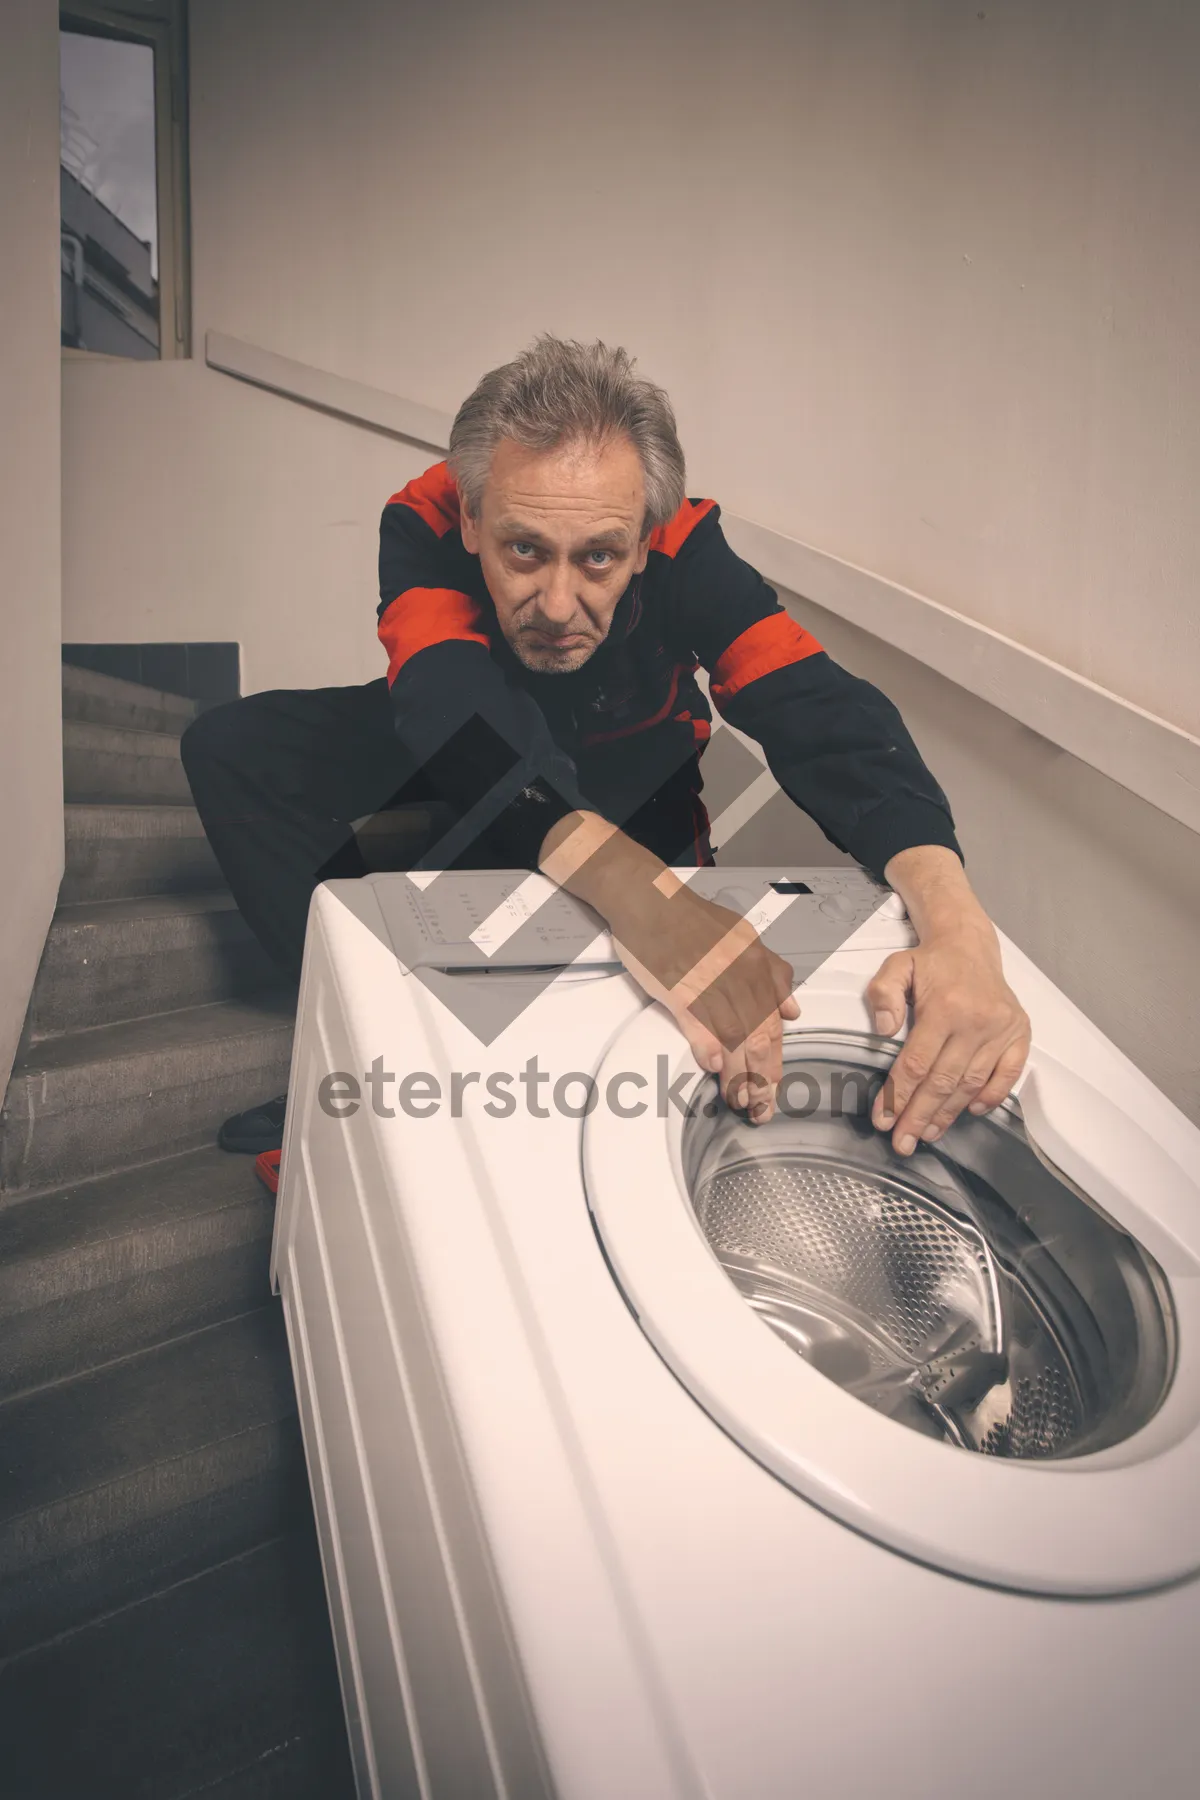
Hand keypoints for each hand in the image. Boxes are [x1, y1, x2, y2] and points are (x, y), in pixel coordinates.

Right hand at [539, 813, 797, 1121]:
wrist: (650, 901)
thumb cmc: (692, 920)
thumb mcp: (744, 939)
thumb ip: (773, 973)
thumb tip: (792, 1010)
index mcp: (755, 966)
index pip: (774, 1023)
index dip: (776, 1059)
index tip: (775, 1087)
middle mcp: (737, 975)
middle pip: (758, 1035)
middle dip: (762, 1077)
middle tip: (762, 1108)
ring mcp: (708, 982)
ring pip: (731, 1035)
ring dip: (736, 1073)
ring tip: (739, 1101)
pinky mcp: (678, 986)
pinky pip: (697, 1019)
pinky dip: (706, 1044)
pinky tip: (712, 1067)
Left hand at [867, 919, 1030, 1153]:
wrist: (970, 946)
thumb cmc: (931, 962)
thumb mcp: (896, 966)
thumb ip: (884, 993)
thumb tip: (885, 1029)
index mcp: (945, 1007)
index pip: (918, 1063)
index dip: (898, 1096)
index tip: (883, 1120)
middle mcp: (976, 1022)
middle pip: (943, 1081)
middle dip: (919, 1116)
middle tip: (902, 1142)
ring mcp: (1001, 1030)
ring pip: (971, 1084)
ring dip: (948, 1114)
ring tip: (927, 1134)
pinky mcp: (1019, 1035)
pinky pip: (1007, 1076)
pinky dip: (989, 1097)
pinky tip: (969, 1112)